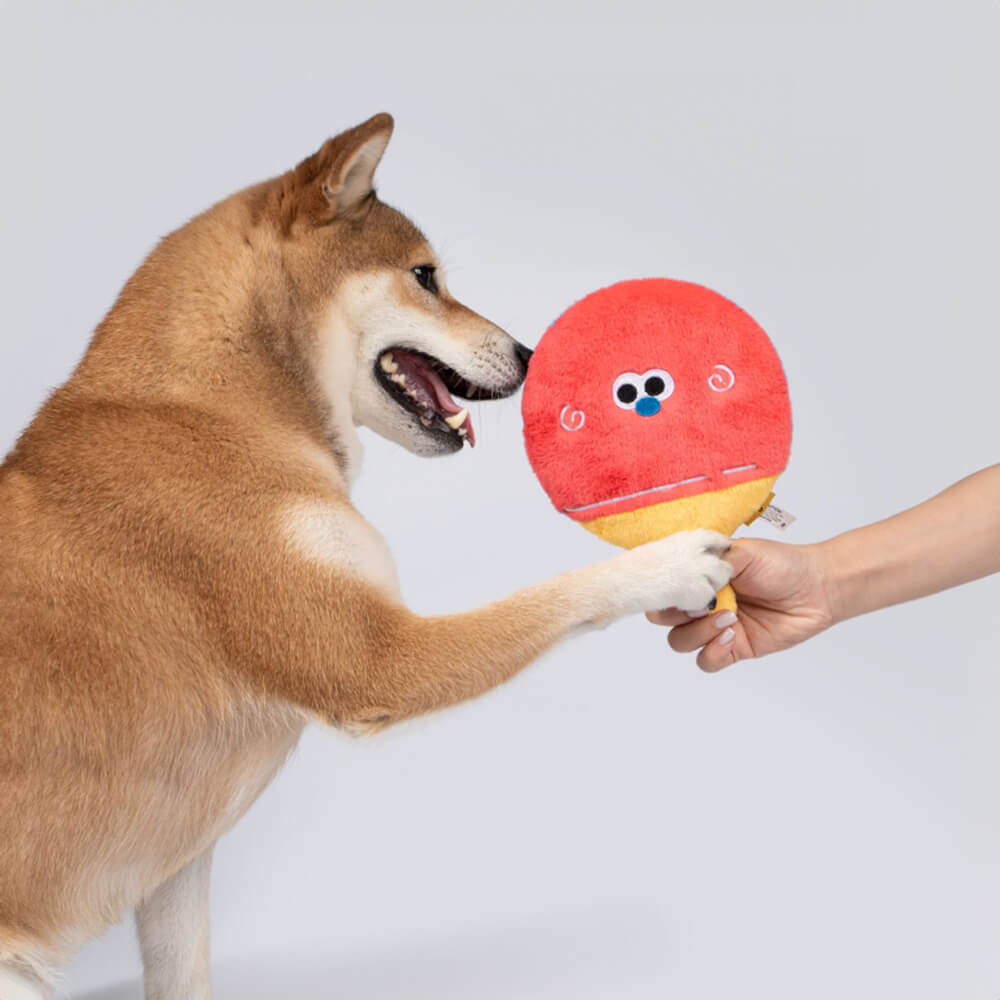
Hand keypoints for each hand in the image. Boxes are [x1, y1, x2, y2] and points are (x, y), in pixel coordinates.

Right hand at [645, 538, 836, 671]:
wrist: (817, 587)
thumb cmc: (782, 564)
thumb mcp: (743, 552)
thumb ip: (712, 562)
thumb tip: (689, 576)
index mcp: (697, 577)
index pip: (662, 587)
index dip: (661, 589)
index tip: (675, 586)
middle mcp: (701, 602)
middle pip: (662, 618)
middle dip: (674, 613)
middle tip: (701, 603)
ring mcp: (714, 627)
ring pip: (680, 641)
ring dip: (698, 631)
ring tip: (728, 617)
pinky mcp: (732, 648)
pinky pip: (706, 661)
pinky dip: (712, 650)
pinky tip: (732, 634)